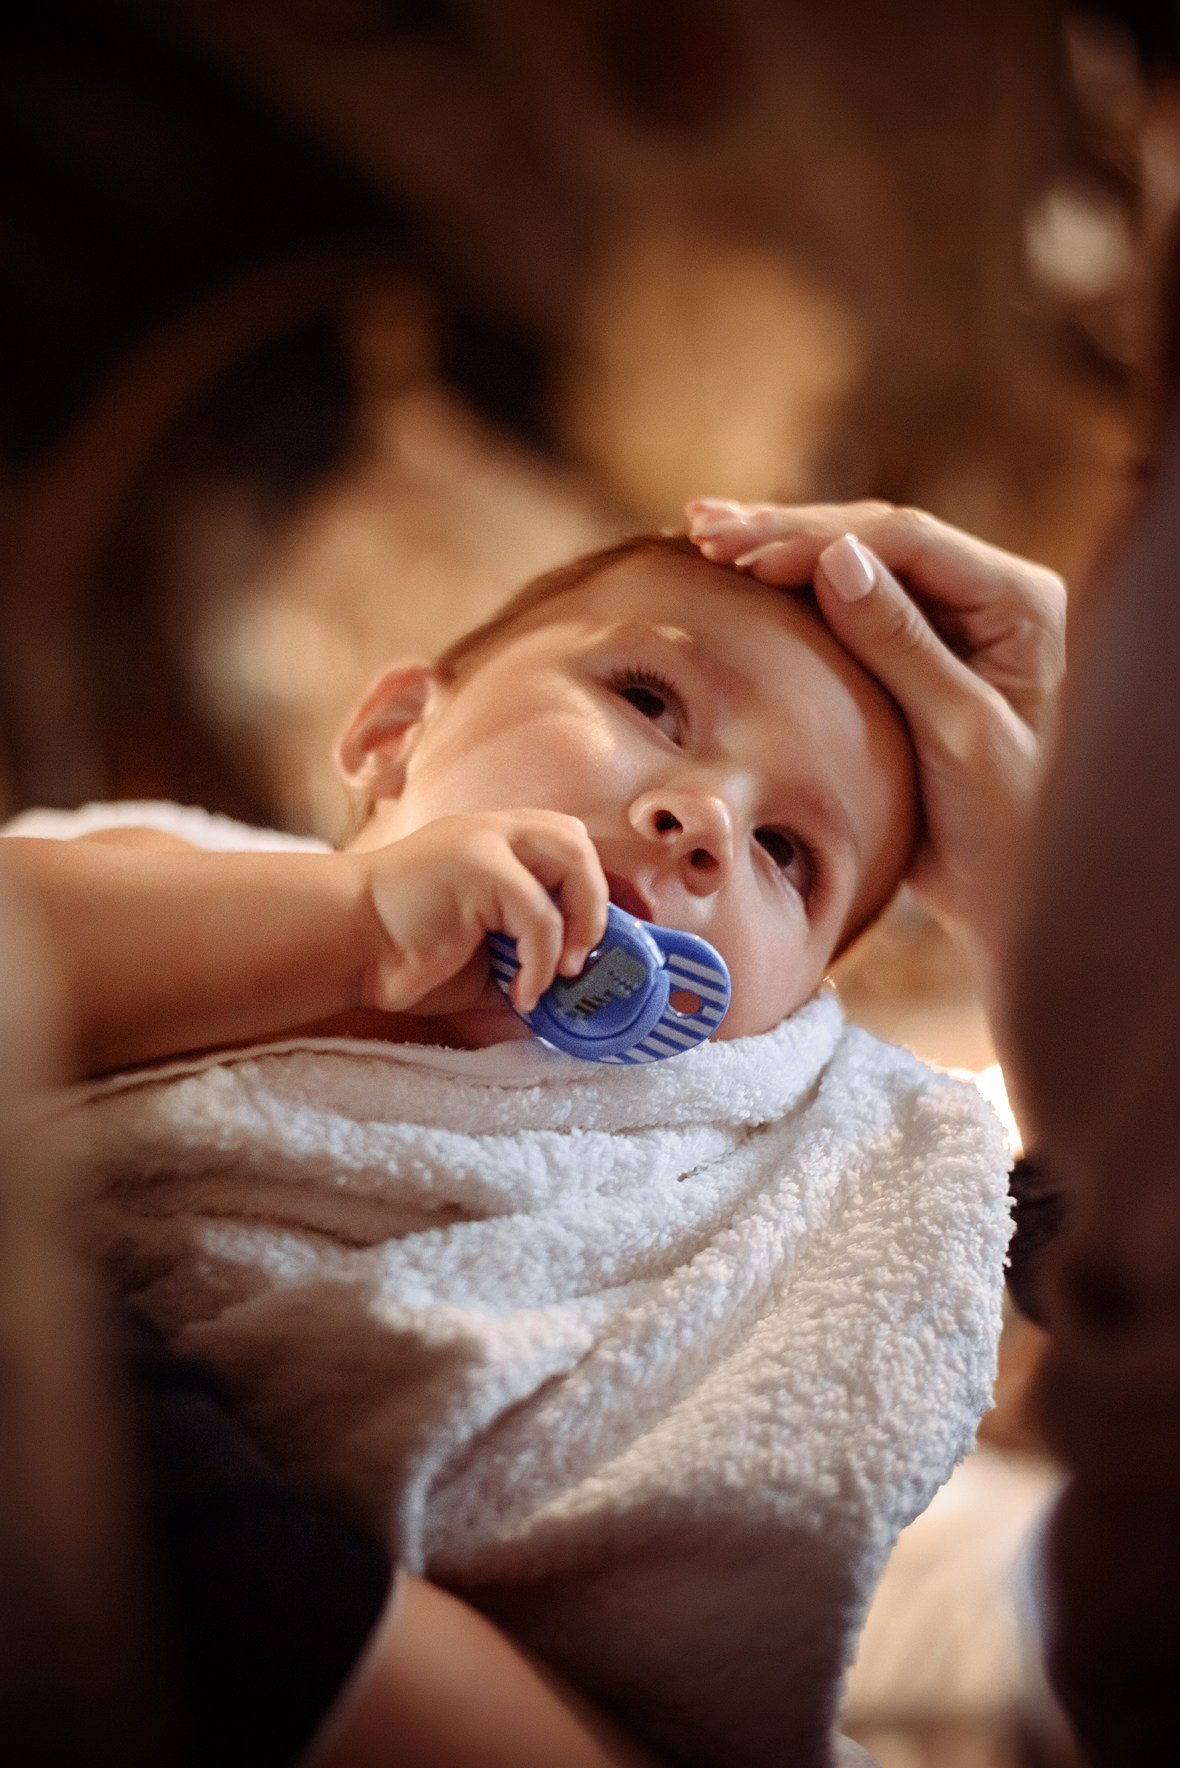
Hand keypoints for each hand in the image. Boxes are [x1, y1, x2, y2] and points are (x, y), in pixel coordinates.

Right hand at [357, 811, 608, 1018]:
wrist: (347, 946)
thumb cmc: (406, 955)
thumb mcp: (485, 963)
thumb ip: (529, 965)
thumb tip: (581, 999)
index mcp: (499, 848)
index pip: (570, 849)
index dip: (600, 891)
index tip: (611, 943)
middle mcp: (497, 834)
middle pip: (579, 841)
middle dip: (599, 900)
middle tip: (588, 958)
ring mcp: (487, 841)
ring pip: (572, 861)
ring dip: (582, 923)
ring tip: (567, 973)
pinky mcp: (478, 864)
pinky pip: (539, 913)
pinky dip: (541, 960)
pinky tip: (521, 991)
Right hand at [686, 499, 1065, 980]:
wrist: (1007, 896)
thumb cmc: (1004, 827)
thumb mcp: (957, 732)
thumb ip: (902, 644)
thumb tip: (838, 559)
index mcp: (1017, 602)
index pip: (907, 543)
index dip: (819, 542)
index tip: (745, 558)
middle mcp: (986, 598)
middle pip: (875, 540)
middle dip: (785, 532)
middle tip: (705, 532)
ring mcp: (947, 624)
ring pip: (853, 564)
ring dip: (778, 548)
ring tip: (703, 534)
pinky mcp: (911, 655)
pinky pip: (842, 607)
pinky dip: (786, 591)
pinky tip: (737, 574)